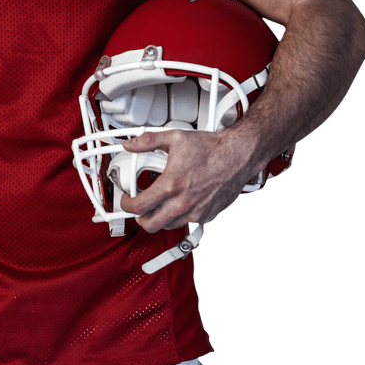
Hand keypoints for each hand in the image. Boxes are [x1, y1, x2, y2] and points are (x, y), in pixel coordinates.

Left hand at [119, 128, 253, 232]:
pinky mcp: (207, 215)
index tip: (127, 199)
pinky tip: (178, 203)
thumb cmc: (212, 148)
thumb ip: (148, 141)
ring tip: (158, 204)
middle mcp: (183, 202)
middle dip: (140, 218)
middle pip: (150, 225)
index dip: (126, 205)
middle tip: (139, 208)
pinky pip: (186, 223)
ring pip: (168, 226)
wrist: (238, 155)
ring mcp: (196, 211)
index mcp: (172, 185)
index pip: (138, 207)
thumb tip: (131, 144)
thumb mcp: (175, 138)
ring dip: (159, 218)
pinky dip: (178, 216)